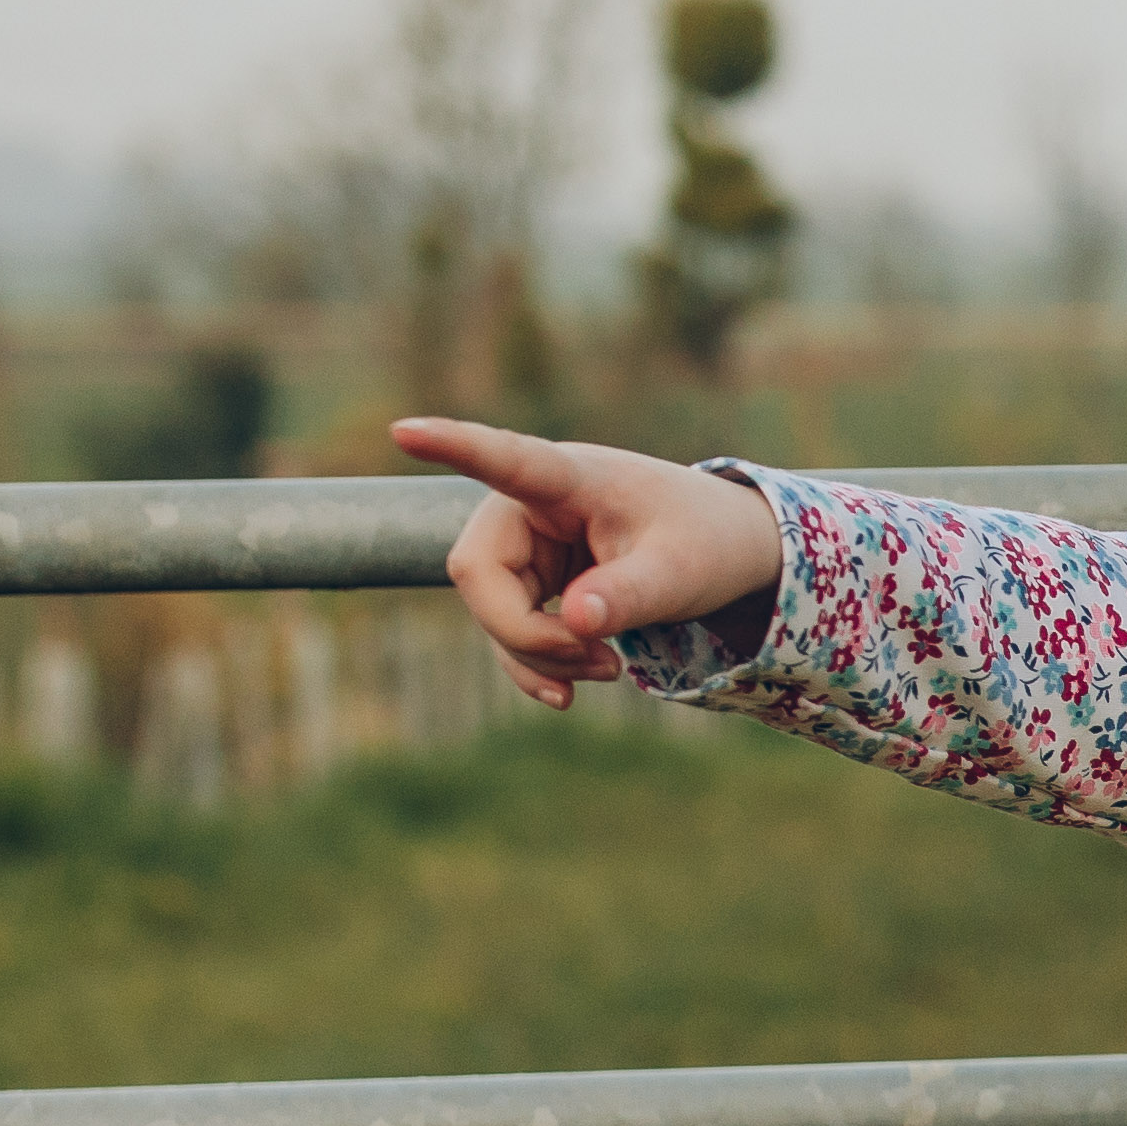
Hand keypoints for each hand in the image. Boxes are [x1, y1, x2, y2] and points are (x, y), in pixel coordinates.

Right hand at [392, 417, 783, 707]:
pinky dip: (534, 665)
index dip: (454, 447)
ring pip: (491, 610)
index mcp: (569, 478)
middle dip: (527, 633)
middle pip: (478, 572)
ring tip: (610, 670)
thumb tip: (575, 623)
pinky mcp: (528, 579)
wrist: (721, 551)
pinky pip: (507, 630)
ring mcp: (522, 543)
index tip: (405, 430)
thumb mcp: (680, 573)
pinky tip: (565, 695)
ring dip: (540, 655)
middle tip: (602, 664)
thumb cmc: (702, 543)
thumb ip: (629, 595)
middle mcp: (529, 504)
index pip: (505, 459)